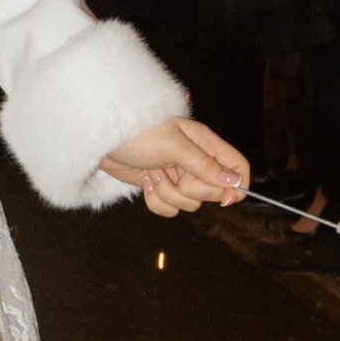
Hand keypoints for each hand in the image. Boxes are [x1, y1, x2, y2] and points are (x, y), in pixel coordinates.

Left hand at [100, 113, 249, 212]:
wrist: (102, 138)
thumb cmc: (138, 132)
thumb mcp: (174, 146)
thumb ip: (204, 164)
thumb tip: (235, 181)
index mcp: (205, 144)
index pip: (237, 167)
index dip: (236, 185)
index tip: (224, 199)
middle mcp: (195, 161)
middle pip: (214, 192)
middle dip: (191, 189)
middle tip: (172, 172)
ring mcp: (178, 176)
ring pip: (190, 203)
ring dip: (168, 193)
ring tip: (153, 172)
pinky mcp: (161, 188)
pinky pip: (170, 209)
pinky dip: (156, 201)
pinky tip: (146, 183)